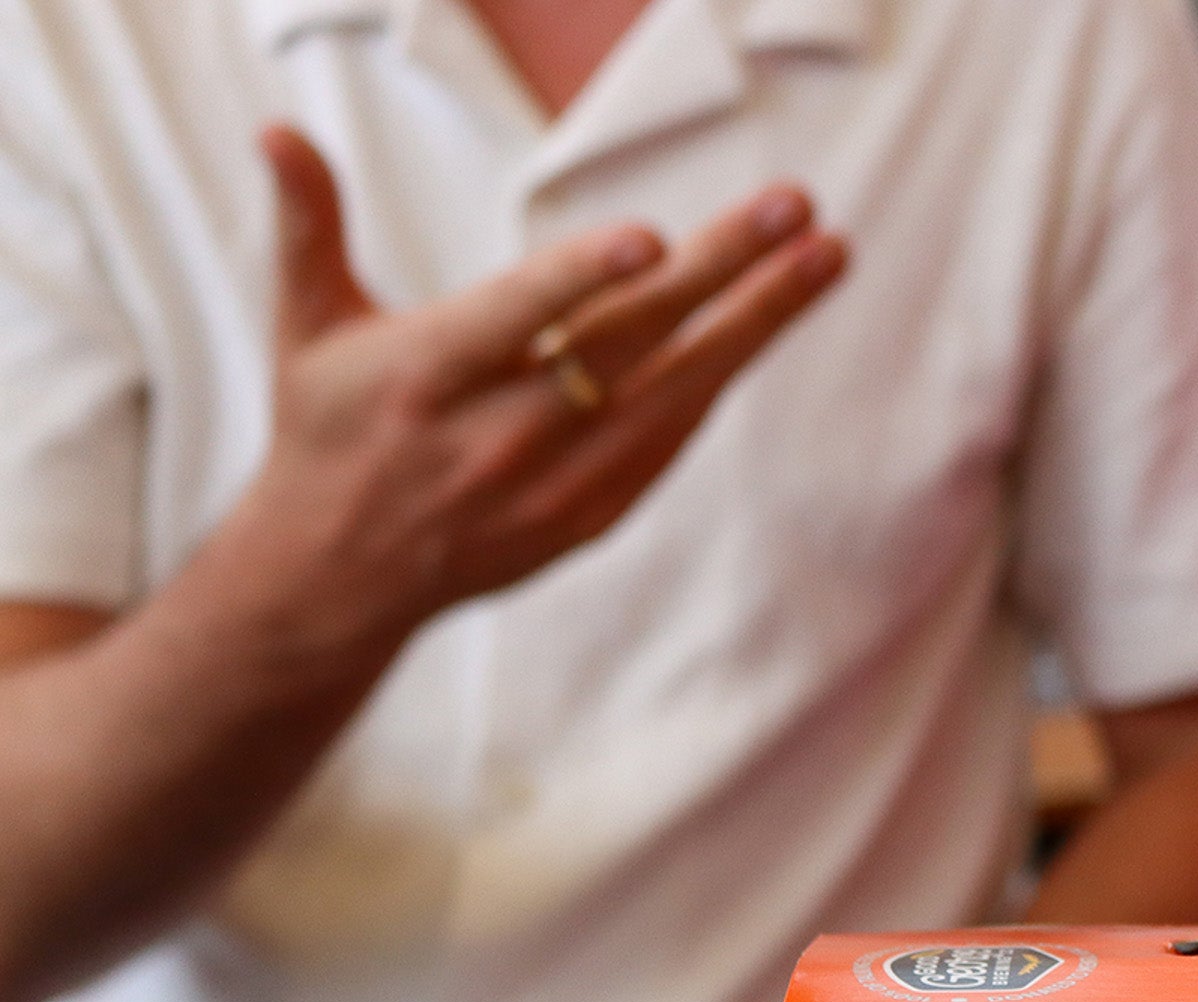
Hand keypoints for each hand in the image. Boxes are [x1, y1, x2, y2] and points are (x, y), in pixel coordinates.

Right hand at [221, 127, 846, 664]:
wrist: (341, 580)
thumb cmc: (326, 433)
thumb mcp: (302, 330)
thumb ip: (306, 226)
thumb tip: (277, 131)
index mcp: (425, 377)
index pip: (518, 318)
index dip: (583, 279)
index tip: (653, 240)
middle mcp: (498, 435)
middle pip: (628, 346)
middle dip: (720, 275)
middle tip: (795, 209)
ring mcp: (553, 485)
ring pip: (675, 394)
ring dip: (756, 324)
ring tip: (825, 257)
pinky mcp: (588, 517)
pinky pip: (670, 439)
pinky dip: (719, 378)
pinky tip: (769, 321)